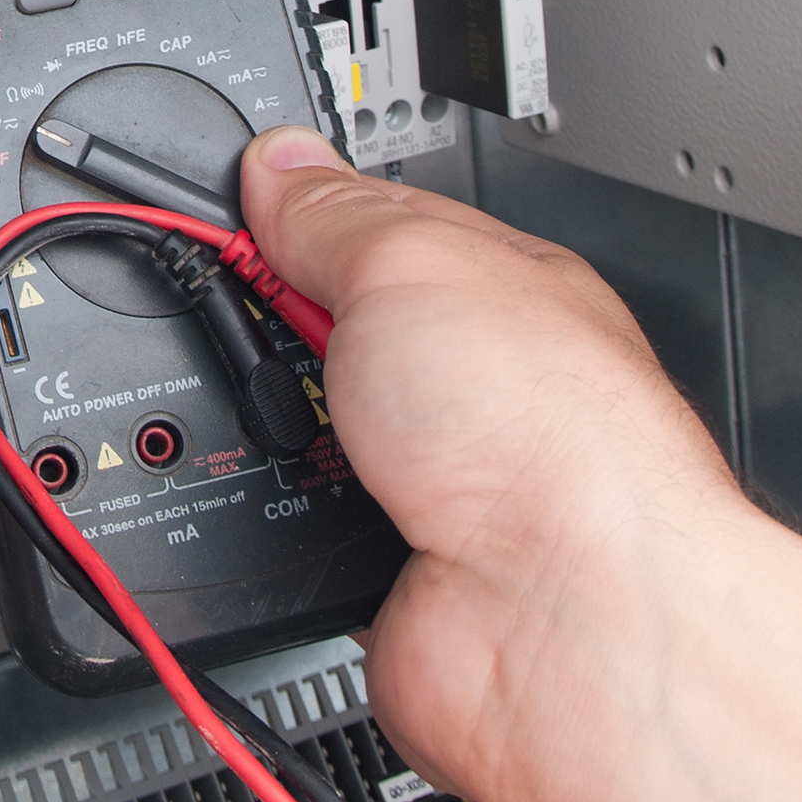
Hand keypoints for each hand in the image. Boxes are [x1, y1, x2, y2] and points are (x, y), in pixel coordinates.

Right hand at [240, 127, 801, 801]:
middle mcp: (468, 392)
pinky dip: (261, 520)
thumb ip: (335, 216)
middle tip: (231, 314)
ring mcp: (429, 490)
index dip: (298, 218)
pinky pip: (289, 530)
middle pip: (327, 333)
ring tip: (262, 411)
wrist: (574, 634)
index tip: (227, 211)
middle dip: (270, 327)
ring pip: (301, 433)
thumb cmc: (554, 439)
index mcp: (491, 292)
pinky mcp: (384, 578)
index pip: (374, 230)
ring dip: (265, 427)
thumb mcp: (411, 261)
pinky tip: (267, 494)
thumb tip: (280, 168)